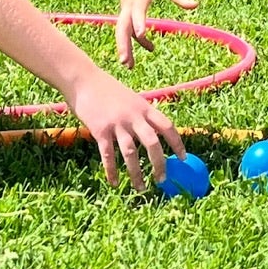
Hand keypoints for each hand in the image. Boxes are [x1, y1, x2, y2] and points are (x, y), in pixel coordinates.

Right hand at [64, 69, 185, 191]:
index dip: (177, 143)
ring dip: (137, 173)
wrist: (83, 80)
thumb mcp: (130, 98)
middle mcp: (133, 116)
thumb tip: (154, 132)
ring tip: (141, 188)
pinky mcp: (100, 131)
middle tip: (162, 179)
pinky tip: (115, 183)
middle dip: (159, 163)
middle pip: (152, 143)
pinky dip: (112, 171)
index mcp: (144, 107)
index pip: (167, 126)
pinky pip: (108, 155)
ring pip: (131, 153)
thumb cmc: (107, 89)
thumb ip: (141, 114)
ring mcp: (117, 124)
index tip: (183, 158)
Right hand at [116, 0, 197, 68]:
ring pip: (122, 30)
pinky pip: (127, 26)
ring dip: (126, 47)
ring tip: (130, 65)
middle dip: (124, 45)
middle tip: (126, 63)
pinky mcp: (126, 8)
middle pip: (122, 27)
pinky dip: (133, 38)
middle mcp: (129, 2)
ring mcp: (126, 6)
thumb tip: (195, 6)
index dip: (140, 23)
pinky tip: (148, 47)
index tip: (143, 35)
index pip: (138, 11)